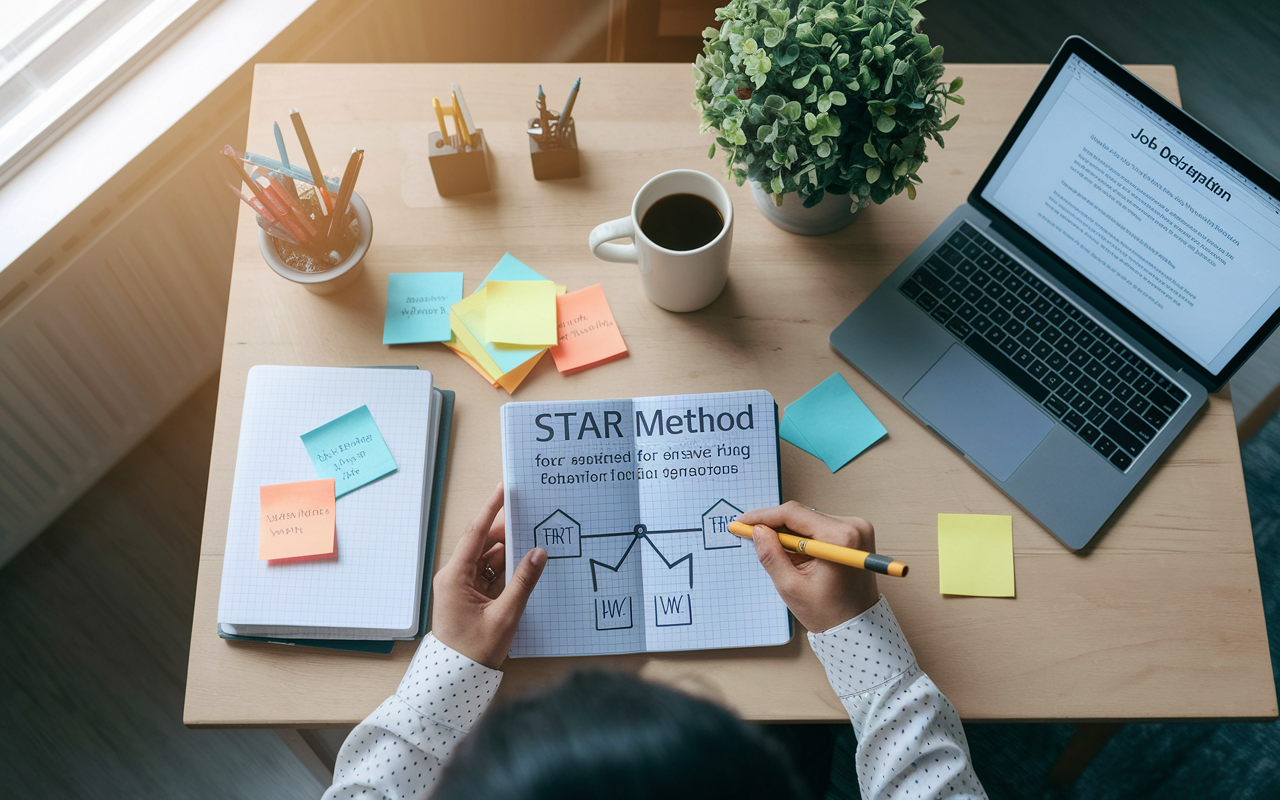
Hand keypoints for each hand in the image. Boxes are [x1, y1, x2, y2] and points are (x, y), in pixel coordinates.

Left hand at [431, 483, 546, 668]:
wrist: (457, 679)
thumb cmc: (474, 651)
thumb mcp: (504, 615)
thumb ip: (523, 582)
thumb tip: (538, 553)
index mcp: (454, 577)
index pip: (475, 534)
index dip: (491, 510)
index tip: (503, 489)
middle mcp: (454, 577)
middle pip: (482, 544)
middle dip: (506, 532)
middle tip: (529, 518)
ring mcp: (461, 587)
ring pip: (488, 559)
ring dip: (509, 552)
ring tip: (533, 542)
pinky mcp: (469, 597)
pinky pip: (489, 574)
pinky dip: (506, 569)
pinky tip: (525, 566)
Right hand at [738, 501, 879, 632]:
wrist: (857, 626)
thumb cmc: (829, 612)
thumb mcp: (791, 586)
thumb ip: (771, 555)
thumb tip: (758, 531)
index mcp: (840, 538)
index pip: (793, 514)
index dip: (763, 516)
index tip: (743, 522)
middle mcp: (853, 526)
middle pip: (802, 514)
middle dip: (773, 524)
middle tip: (748, 533)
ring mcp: (856, 528)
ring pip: (808, 520)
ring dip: (787, 532)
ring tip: (771, 548)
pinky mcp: (854, 533)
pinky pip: (819, 527)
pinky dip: (801, 536)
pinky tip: (791, 551)